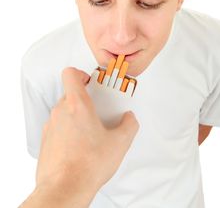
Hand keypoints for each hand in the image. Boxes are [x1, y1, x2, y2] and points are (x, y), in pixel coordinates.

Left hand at [33, 67, 138, 205]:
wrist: (65, 189)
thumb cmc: (87, 165)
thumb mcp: (119, 143)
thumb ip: (129, 125)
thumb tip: (130, 119)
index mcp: (77, 105)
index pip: (70, 74)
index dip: (80, 74)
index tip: (91, 82)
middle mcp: (60, 112)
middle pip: (70, 94)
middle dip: (84, 100)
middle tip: (97, 110)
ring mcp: (50, 126)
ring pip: (63, 111)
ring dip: (75, 116)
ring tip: (90, 132)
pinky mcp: (45, 141)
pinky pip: (57, 127)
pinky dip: (67, 131)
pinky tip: (79, 146)